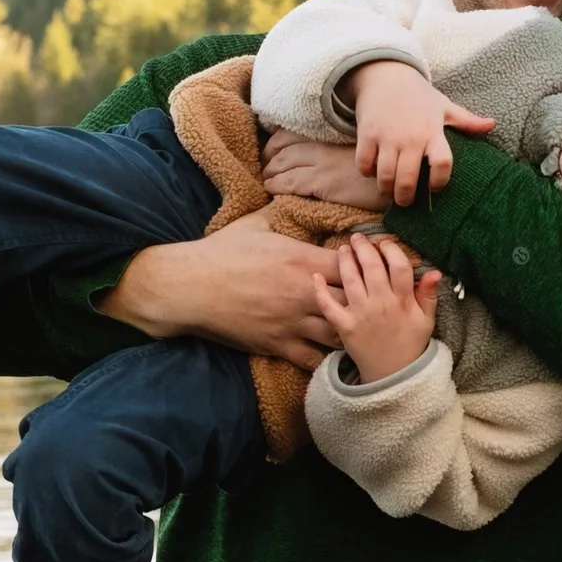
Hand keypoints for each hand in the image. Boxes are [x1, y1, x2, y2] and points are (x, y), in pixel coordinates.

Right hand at [99, 215, 343, 369]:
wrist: (190, 288)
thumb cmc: (221, 252)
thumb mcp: (256, 224)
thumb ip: (282, 217)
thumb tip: (291, 202)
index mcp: (303, 260)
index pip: (354, 265)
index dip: (366, 266)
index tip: (366, 267)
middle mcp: (304, 293)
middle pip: (356, 301)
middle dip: (366, 301)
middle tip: (371, 303)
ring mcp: (293, 323)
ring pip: (340, 334)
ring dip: (350, 331)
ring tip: (358, 330)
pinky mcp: (278, 345)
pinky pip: (314, 360)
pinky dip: (326, 358)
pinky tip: (331, 354)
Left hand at [261, 131, 390, 210]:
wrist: (396, 178)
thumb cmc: (379, 166)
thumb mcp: (354, 150)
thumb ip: (335, 149)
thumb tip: (319, 154)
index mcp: (328, 137)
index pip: (290, 134)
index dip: (273, 144)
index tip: (268, 154)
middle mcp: (321, 147)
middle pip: (282, 148)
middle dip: (267, 159)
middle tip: (262, 169)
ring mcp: (321, 164)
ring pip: (282, 165)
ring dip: (269, 173)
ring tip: (265, 181)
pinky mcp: (323, 182)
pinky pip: (290, 182)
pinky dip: (276, 185)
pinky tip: (272, 190)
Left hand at [313, 232, 438, 383]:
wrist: (393, 376)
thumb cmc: (410, 345)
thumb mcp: (426, 320)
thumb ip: (429, 294)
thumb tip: (434, 271)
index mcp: (403, 301)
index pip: (399, 266)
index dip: (391, 250)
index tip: (384, 243)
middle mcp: (382, 303)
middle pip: (372, 267)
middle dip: (364, 247)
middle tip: (357, 238)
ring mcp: (361, 314)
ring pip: (350, 279)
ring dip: (345, 260)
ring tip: (342, 249)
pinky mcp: (344, 326)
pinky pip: (329, 305)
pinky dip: (320, 290)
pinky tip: (315, 276)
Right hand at [344, 61, 494, 205]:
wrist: (386, 74)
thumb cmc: (418, 95)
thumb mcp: (444, 106)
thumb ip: (467, 120)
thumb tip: (493, 125)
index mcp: (432, 132)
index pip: (442, 162)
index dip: (440, 181)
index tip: (435, 188)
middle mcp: (410, 137)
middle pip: (408, 179)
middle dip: (405, 197)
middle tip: (405, 200)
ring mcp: (387, 136)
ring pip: (384, 176)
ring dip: (386, 189)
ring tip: (389, 191)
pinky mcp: (367, 134)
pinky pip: (364, 164)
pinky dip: (367, 172)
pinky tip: (372, 171)